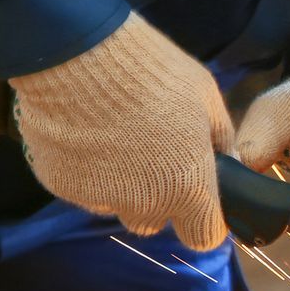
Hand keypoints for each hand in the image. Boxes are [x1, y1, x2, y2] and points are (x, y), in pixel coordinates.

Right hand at [11, 12, 232, 249]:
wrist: (76, 53)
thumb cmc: (151, 70)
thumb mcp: (205, 96)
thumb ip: (221, 138)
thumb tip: (231, 162)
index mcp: (187, 188)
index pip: (203, 237)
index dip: (203, 219)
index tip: (198, 196)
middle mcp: (143, 204)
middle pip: (154, 222)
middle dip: (156, 198)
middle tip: (150, 153)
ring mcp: (98, 198)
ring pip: (114, 204)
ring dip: (118, 183)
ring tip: (111, 134)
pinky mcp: (59, 185)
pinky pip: (80, 187)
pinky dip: (83, 168)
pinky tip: (82, 130)